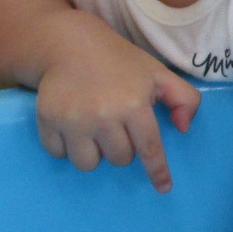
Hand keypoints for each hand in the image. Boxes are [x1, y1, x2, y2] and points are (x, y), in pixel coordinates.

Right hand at [35, 27, 201, 191]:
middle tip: (116, 124)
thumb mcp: (158, 73)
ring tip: (93, 129)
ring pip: (88, 163)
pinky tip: (70, 126)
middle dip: (121, 147)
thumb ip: (184, 98)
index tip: (163, 187)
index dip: (158, 171)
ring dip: (93, 152)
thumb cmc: (119, 62)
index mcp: (133, 104)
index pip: (149, 149)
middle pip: (119, 159)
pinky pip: (59, 154)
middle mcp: (103, 115)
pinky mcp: (48, 120)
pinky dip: (65, 146)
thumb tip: (184, 128)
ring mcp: (73, 119)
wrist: (70, 44)